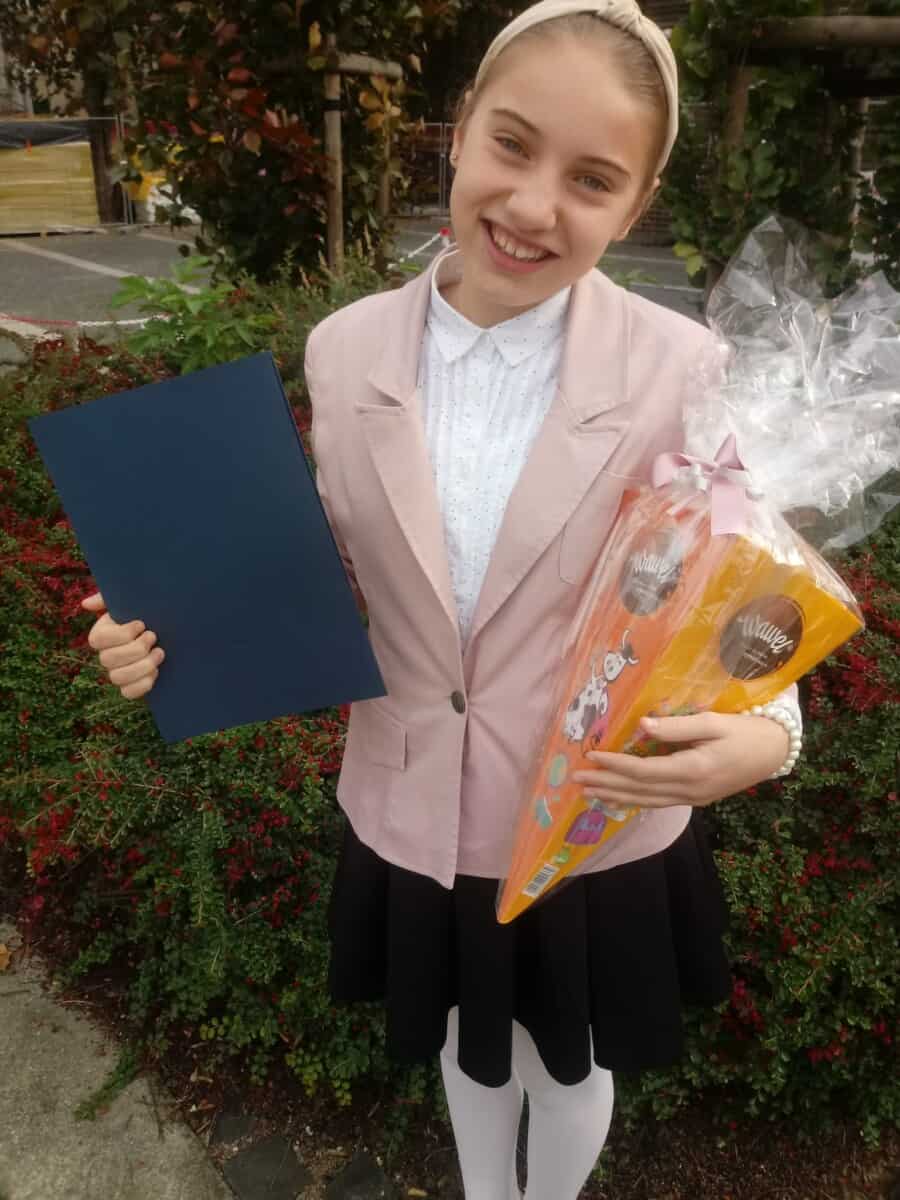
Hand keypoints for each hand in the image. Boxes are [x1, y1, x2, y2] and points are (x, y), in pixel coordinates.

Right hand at [81, 591, 164, 699]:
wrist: (166, 632)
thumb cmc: (144, 614)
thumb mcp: (129, 602)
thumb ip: (107, 598)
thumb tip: (86, 604)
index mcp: (101, 635)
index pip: (98, 640)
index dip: (122, 634)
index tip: (141, 624)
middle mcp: (105, 656)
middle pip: (108, 660)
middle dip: (136, 648)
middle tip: (153, 636)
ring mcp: (116, 673)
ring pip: (117, 678)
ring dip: (142, 666)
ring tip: (160, 652)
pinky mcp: (130, 687)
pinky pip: (128, 693)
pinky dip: (144, 683)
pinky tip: (156, 671)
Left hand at [571, 712, 789, 810]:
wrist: (776, 752)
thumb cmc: (746, 731)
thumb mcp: (713, 722)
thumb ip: (677, 726)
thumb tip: (642, 725)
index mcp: (693, 770)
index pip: (643, 771)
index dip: (615, 765)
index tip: (591, 757)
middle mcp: (690, 790)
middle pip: (639, 791)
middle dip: (606, 785)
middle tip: (576, 781)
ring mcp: (693, 798)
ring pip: (646, 801)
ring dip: (616, 796)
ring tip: (590, 792)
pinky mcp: (696, 799)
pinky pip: (658, 802)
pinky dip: (635, 800)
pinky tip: (619, 797)